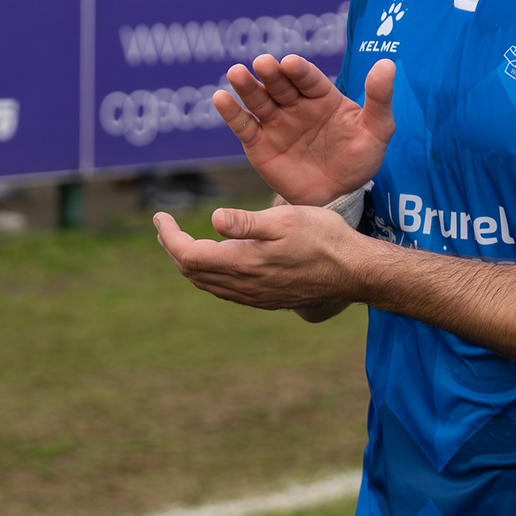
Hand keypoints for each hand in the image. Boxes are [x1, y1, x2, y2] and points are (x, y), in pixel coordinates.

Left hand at [154, 204, 373, 310]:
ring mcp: (255, 296)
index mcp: (243, 263)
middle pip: (192, 272)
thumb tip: (213, 219)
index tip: (160, 216)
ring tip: (181, 243)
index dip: (169, 236)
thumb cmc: (324, 238)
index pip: (189, 255)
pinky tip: (216, 262)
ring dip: (189, 264)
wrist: (355, 272)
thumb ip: (247, 222)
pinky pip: (225, 291)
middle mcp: (244, 286)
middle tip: (164, 227)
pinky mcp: (266, 299)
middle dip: (173, 249)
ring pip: (207, 284)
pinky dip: (209, 274)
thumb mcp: (286, 219)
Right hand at [214, 54, 393, 206]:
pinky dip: (231, 113)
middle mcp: (295, 104)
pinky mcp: (258, 144)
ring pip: (258, 100)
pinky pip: (243, 126)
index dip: (299, 70)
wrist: (338, 196)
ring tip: (236, 73)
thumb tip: (388, 64)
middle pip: (280, 84)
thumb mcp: (378, 130)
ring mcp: (275, 122)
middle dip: (270, 73)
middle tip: (262, 64)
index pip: (309, 79)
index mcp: (322, 96)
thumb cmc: (359, 159)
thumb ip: (380, 99)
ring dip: (246, 86)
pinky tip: (220, 99)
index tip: (290, 62)